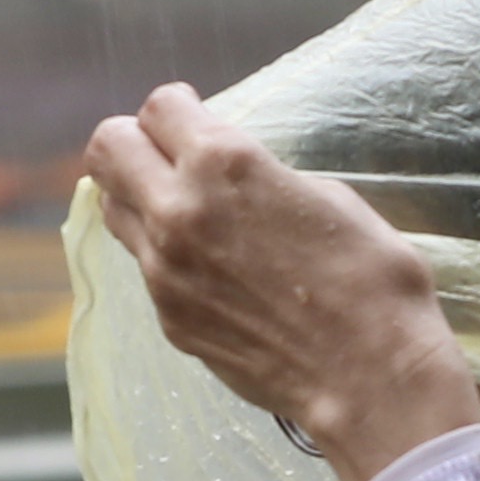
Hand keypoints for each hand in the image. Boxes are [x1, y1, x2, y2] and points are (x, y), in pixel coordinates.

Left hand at [83, 83, 477, 480]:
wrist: (368, 374)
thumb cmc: (371, 277)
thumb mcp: (326, 195)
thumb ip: (260, 175)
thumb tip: (234, 177)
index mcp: (222, 164)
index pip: (159, 106)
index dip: (179, 106)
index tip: (191, 115)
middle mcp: (177, 210)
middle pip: (108, 148)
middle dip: (132, 140)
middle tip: (164, 152)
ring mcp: (163, 270)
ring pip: (113, 209)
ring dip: (139, 197)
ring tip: (183, 209)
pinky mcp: (168, 317)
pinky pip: (146, 266)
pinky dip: (165, 253)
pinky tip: (210, 267)